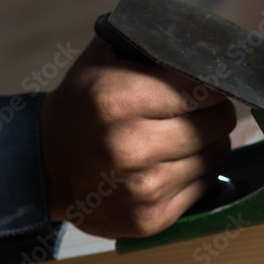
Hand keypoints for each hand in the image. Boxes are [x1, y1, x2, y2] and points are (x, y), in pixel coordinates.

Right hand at [40, 38, 235, 237]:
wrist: (45, 165)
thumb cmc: (85, 104)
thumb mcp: (107, 57)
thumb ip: (156, 44)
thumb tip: (212, 46)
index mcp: (119, 100)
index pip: (206, 87)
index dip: (210, 83)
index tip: (204, 84)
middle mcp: (130, 147)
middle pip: (218, 122)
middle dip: (213, 112)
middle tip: (191, 111)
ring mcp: (141, 188)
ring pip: (217, 154)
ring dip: (207, 143)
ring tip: (178, 136)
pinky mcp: (150, 218)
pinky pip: (206, 185)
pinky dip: (197, 172)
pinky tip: (171, 163)